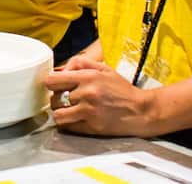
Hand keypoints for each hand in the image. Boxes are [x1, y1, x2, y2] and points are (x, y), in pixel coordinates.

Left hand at [42, 59, 160, 136]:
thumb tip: (62, 69)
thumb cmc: (122, 89)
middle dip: (57, 99)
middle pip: (54, 99)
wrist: (141, 111)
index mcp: (87, 77)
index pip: (52, 81)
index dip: (51, 84)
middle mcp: (86, 94)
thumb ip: (81, 63)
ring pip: (58, 115)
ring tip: (68, 110)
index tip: (55, 86)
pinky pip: (68, 127)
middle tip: (65, 99)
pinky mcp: (92, 128)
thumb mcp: (104, 68)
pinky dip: (68, 124)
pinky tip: (76, 119)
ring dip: (60, 113)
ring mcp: (88, 112)